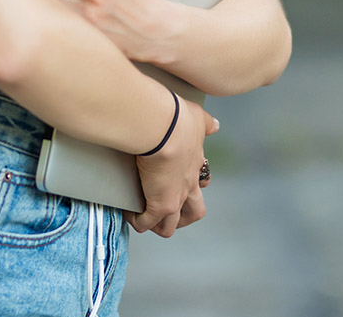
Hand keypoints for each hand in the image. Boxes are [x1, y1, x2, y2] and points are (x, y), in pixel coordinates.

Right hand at [126, 98, 217, 237]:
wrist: (163, 129)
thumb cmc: (177, 120)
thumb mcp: (198, 118)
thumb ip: (205, 123)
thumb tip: (215, 126)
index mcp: (195, 164)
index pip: (200, 182)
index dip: (191, 186)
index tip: (177, 180)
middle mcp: (188, 185)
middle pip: (193, 212)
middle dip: (181, 215)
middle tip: (166, 208)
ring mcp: (174, 198)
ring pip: (170, 225)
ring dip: (157, 224)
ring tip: (143, 216)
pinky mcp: (159, 205)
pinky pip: (145, 223)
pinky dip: (136, 220)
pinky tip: (127, 211)